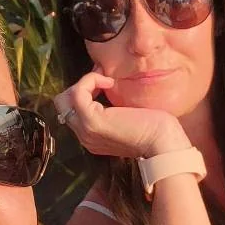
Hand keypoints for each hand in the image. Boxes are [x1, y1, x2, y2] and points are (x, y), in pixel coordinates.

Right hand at [53, 71, 187, 160]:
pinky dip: (90, 81)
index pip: (71, 111)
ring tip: (106, 82)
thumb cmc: (153, 129)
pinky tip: (108, 83)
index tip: (104, 85)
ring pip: (64, 99)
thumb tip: (106, 88)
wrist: (162, 143)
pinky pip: (77, 93)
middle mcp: (83, 136)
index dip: (84, 93)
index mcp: (91, 137)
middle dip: (79, 87)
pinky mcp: (92, 121)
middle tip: (102, 82)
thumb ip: (111, 111)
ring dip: (84, 83)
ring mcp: (85, 130)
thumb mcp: (125, 119)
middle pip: (62, 104)